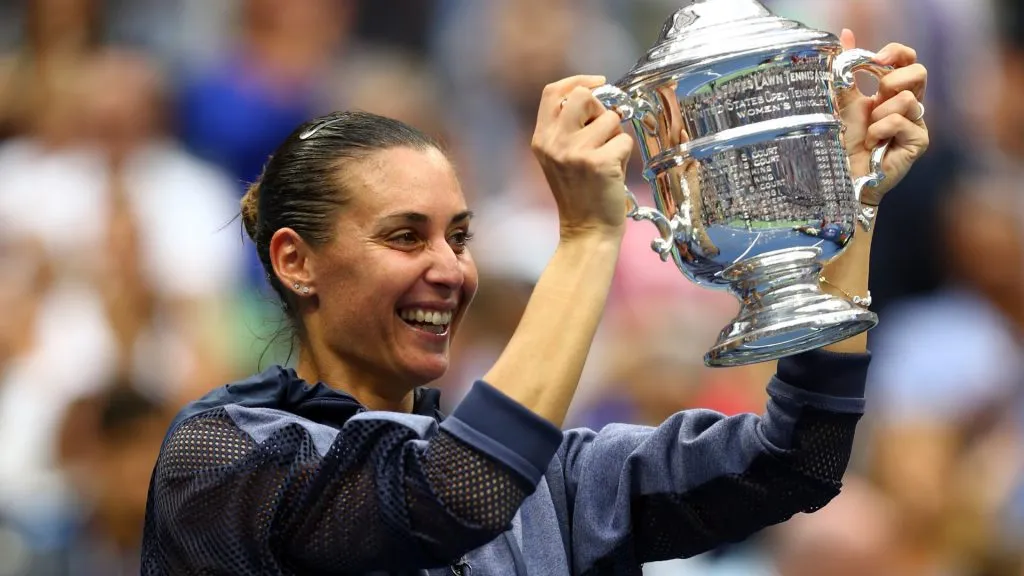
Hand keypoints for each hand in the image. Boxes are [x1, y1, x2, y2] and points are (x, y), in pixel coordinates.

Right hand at [531, 75, 634, 239]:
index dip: (577, 81)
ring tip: (608, 158)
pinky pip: (624, 141)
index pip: (553, 92)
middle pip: (583, 96)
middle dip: (602, 107)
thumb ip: (569, 127)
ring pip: (610, 118)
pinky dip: (624, 155)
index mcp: (541, 139)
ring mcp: (575, 152)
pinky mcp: (599, 163)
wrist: (587, 230)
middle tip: (605, 128)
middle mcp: (554, 142)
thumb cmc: (580, 193)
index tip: (598, 83)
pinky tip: (614, 173)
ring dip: (616, 136)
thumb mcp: (560, 157)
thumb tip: (597, 96)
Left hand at [838, 30, 929, 204]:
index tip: (875, 59)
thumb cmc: (843, 143)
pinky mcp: (919, 141)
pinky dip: (881, 130)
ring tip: (870, 133)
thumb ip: (846, 71)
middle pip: (918, 72)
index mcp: (892, 92)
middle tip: (874, 100)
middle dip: (891, 81)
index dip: (896, 53)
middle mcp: (909, 105)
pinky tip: (875, 144)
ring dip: (879, 115)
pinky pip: (902, 121)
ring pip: (907, 99)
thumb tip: (846, 35)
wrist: (842, 176)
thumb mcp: (843, 102)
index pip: (908, 60)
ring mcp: (917, 123)